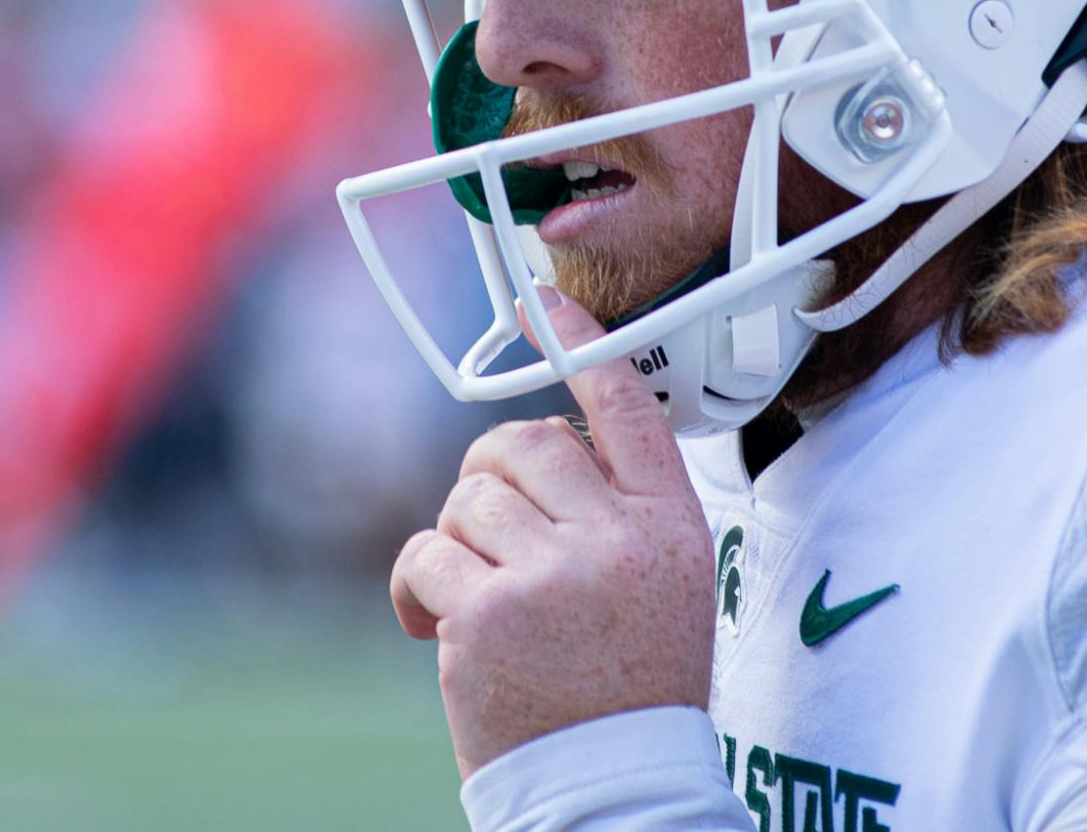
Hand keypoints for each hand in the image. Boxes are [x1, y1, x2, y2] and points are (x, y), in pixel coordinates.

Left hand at [390, 288, 715, 779]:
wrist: (611, 787)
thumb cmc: (628, 682)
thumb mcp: (665, 582)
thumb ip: (617, 507)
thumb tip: (537, 446)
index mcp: (670, 525)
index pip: (626, 408)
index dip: (578, 345)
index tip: (541, 304)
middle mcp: (617, 539)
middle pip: (523, 444)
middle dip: (489, 481)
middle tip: (491, 537)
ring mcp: (552, 574)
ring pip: (467, 498)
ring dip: (456, 542)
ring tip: (478, 599)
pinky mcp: (486, 614)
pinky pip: (423, 554)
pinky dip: (415, 587)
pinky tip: (436, 626)